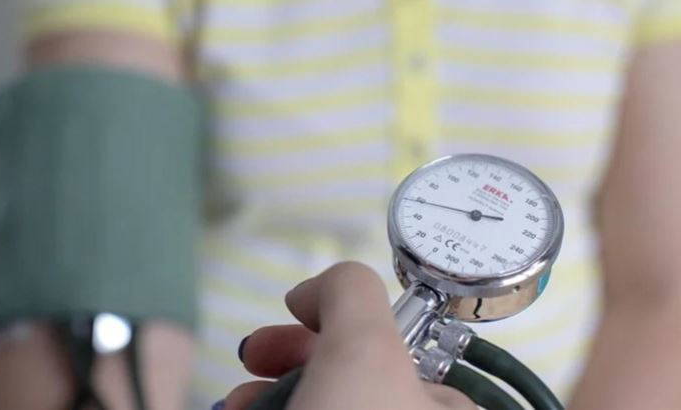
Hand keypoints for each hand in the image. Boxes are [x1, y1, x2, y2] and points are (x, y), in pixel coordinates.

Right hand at [222, 262, 473, 409]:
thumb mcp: (366, 351)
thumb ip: (353, 293)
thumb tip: (323, 284)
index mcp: (444, 403)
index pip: (388, 344)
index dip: (330, 320)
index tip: (291, 313)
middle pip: (344, 373)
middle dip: (288, 357)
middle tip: (253, 357)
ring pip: (317, 399)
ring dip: (270, 391)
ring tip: (238, 401)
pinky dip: (271, 409)